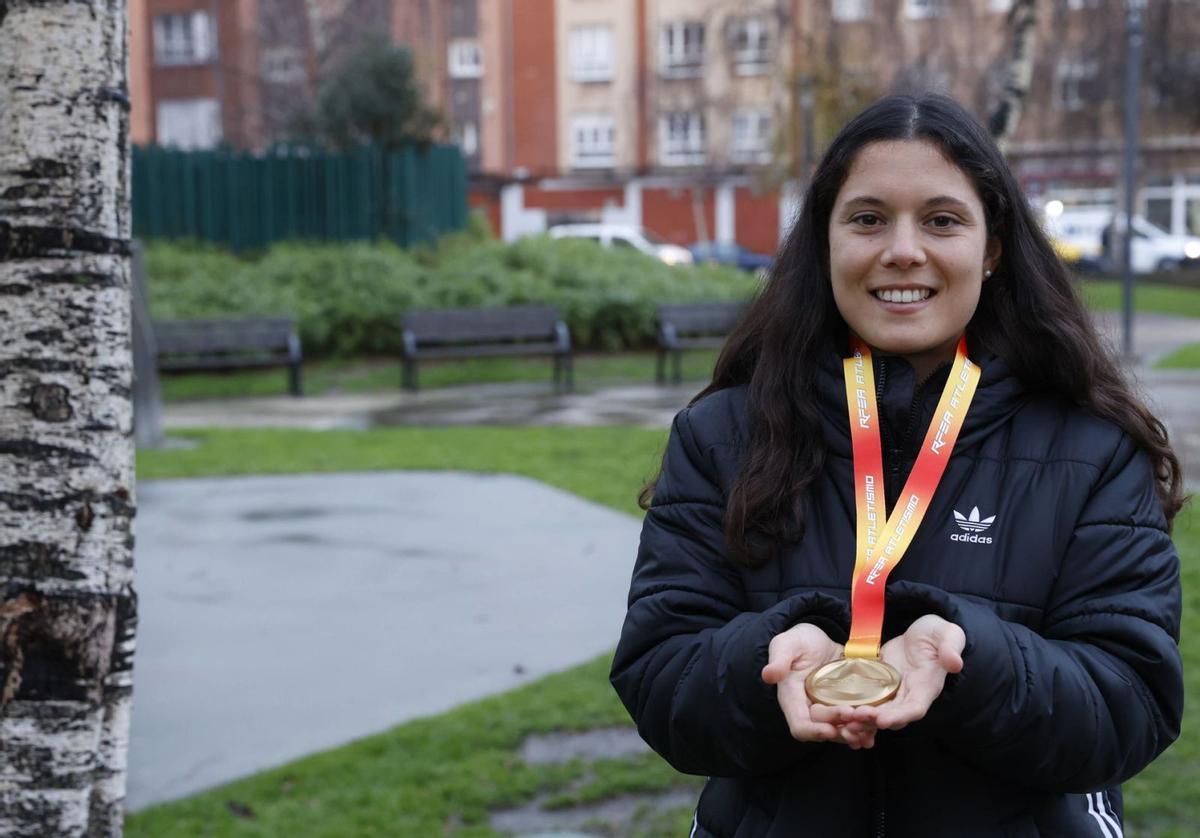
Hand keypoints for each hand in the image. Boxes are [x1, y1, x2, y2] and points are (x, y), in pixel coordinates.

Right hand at [762, 623, 871, 746]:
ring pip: (841, 730)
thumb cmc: (799, 641)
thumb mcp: (787, 644)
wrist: (818, 640)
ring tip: (870, 728)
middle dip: (841, 727)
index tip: (830, 729)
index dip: (814, 731)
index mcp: (792, 699)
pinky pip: (853, 724)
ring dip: (855, 732)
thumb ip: (779, 659)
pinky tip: (874, 731)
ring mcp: (828, 710)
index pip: (800, 725)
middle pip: (824, 728)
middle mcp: (809, 710)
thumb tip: (768, 675)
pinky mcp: (843, 707)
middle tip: (858, 716)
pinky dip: (864, 729)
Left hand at [851, 614, 965, 732]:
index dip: (900, 716)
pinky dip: (855, 706)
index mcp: (927, 686)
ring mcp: (894, 691)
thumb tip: (955, 663)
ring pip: (878, 711)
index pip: (915, 708)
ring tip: (844, 720)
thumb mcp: (947, 634)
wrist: (923, 632)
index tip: (883, 721)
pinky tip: (837, 709)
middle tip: (854, 721)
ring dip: (862, 718)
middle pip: (893, 715)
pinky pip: (867, 699)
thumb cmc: (937, 633)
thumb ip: (950, 647)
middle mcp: (910, 694)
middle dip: (874, 721)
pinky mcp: (879, 685)